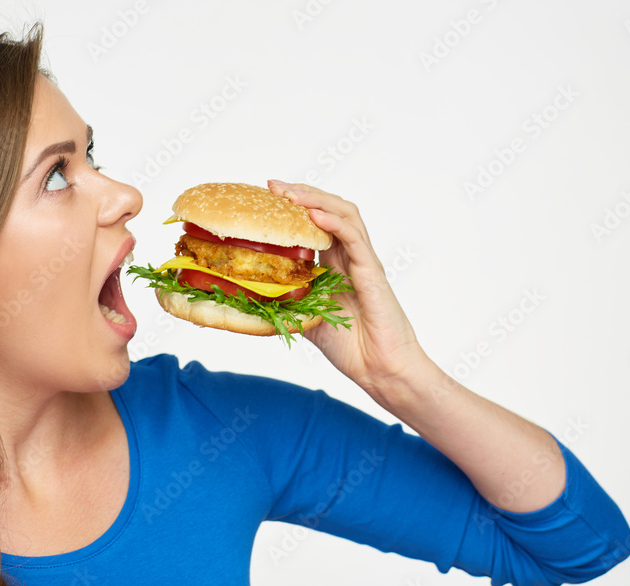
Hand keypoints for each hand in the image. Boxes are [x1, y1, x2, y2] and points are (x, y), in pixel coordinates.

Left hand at [267, 180, 427, 405]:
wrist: (379, 369)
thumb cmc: (350, 348)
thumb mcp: (305, 320)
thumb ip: (285, 306)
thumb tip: (250, 302)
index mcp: (335, 265)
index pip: (315, 223)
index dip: (294, 206)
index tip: (267, 195)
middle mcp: (350, 257)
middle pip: (329, 209)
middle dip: (301, 193)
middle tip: (273, 186)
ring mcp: (363, 262)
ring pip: (344, 215)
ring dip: (315, 199)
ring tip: (290, 193)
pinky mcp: (372, 272)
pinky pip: (354, 238)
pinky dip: (334, 222)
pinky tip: (314, 215)